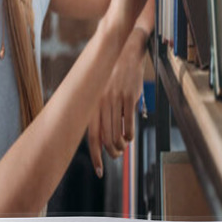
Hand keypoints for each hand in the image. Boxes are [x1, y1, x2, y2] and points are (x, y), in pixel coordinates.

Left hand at [87, 26, 147, 175]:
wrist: (128, 51)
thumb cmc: (114, 73)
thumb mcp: (103, 91)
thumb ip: (100, 111)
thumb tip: (101, 138)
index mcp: (92, 102)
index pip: (91, 136)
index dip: (95, 156)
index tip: (99, 170)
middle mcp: (101, 102)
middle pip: (105, 139)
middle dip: (111, 152)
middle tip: (116, 154)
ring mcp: (115, 99)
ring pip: (117, 134)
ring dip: (121, 145)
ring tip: (123, 146)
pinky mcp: (129, 96)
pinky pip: (129, 124)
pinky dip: (130, 135)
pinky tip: (130, 135)